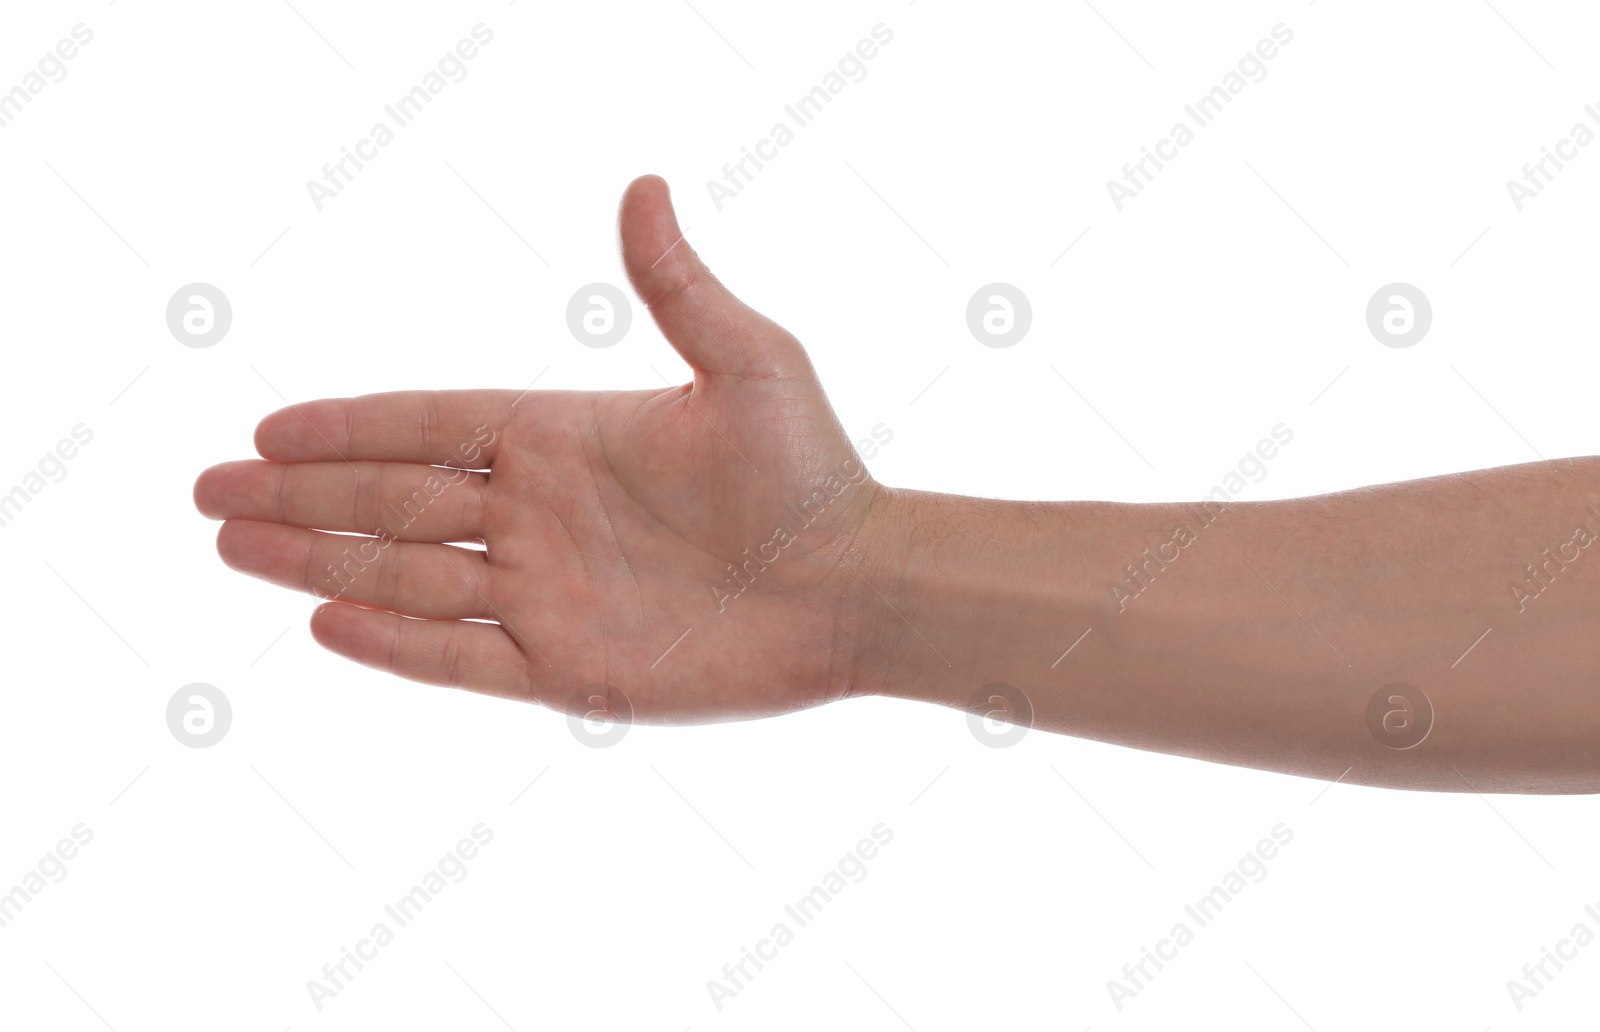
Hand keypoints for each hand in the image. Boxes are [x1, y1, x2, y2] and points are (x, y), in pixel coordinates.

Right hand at [194, 176, 893, 723]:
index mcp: (565, 437)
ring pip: (408, 578)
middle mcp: (541, 515)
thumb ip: (677, 287)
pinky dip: (395, 647)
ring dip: (320, 562)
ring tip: (235, 547)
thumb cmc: (812, 472)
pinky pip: (463, 660)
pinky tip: (325, 626)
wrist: (859, 587)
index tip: (266, 429)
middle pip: (393, 502)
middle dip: (299, 497)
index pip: (428, 426)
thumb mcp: (748, 362)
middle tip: (209, 493)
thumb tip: (644, 185)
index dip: (346, 428)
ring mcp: (549, 595)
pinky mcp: (573, 670)